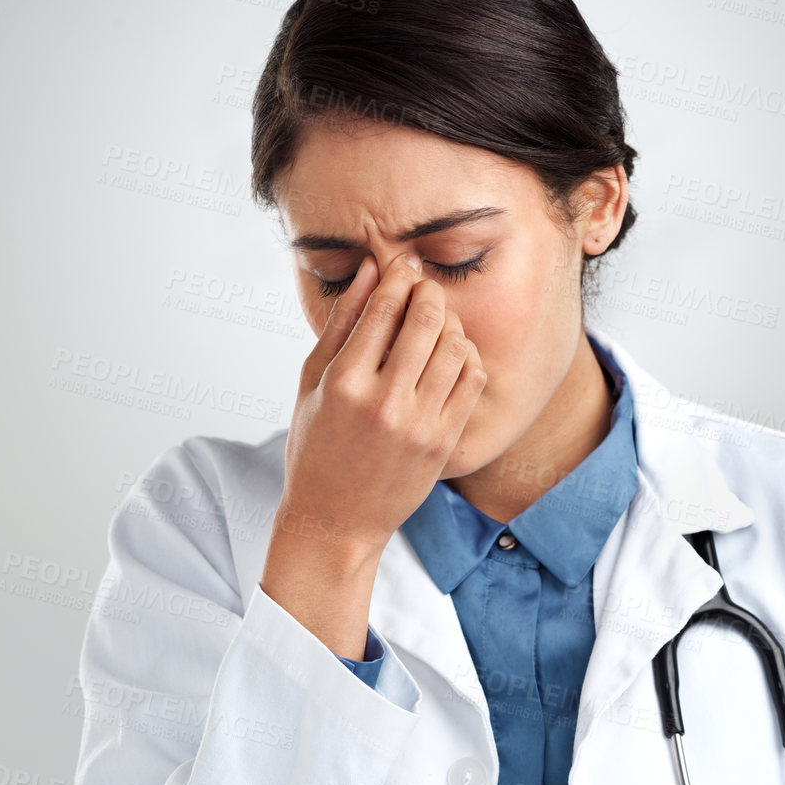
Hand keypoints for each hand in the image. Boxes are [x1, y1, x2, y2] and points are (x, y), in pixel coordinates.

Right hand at [275, 250, 486, 566]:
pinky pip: (472, 379)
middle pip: (427, 319)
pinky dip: (466, 356)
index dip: (399, 275)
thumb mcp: (311, 383)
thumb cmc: (315, 448)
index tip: (403, 264)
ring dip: (450, 323)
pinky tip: (450, 355)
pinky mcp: (444, 442)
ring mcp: (420, 424)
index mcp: (344, 383)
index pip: (384, 307)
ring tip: (435, 323)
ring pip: (456, 346)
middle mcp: (385, 402)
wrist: (336, 520)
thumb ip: (341, 323)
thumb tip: (369, 269)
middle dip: (429, 291)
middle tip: (424, 287)